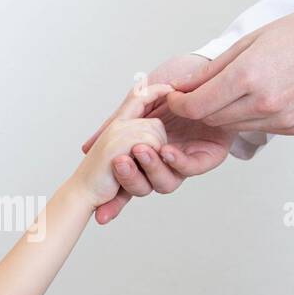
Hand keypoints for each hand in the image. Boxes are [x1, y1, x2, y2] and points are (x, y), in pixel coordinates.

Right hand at [81, 54, 236, 223]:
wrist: (201, 78)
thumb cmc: (170, 92)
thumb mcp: (137, 106)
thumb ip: (115, 125)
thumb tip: (86, 148)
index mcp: (144, 159)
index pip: (127, 188)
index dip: (114, 203)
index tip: (101, 216)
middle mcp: (162, 165)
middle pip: (144, 187)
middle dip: (131, 179)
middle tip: (119, 162)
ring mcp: (184, 163)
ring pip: (165, 181)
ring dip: (152, 167)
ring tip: (141, 151)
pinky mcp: (207, 158)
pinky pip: (189, 167)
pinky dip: (176, 160)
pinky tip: (165, 150)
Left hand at [166, 0, 293, 133]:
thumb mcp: (249, 41)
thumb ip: (213, 70)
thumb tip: (184, 87)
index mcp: (249, 76)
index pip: (198, 106)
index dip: (180, 104)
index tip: (175, 97)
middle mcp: (265, 103)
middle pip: (213, 119)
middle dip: (202, 107)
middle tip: (202, 92)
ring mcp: (282, 119)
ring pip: (235, 126)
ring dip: (227, 113)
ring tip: (239, 90)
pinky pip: (260, 128)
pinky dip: (253, 116)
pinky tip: (265, 95)